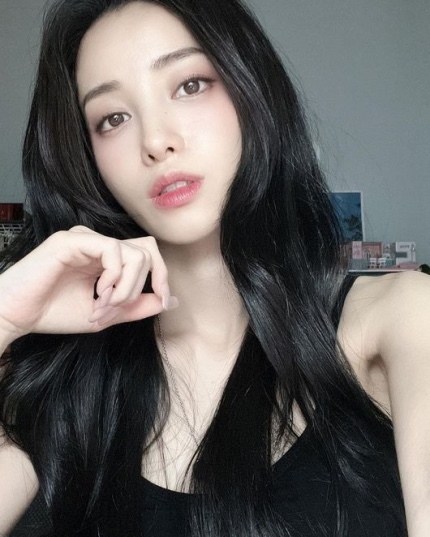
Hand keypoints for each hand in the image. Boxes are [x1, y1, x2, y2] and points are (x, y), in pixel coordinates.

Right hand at [0, 226, 176, 344]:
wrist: (17, 315)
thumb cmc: (54, 313)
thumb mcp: (106, 315)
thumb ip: (136, 306)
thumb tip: (169, 300)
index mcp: (107, 258)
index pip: (148, 255)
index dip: (161, 276)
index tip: (162, 300)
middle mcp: (99, 244)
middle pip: (148, 251)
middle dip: (143, 285)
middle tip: (118, 307)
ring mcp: (87, 239)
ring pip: (135, 253)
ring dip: (126, 287)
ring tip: (104, 303)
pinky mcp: (73, 239)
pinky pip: (113, 250)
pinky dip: (115, 277)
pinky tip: (99, 291)